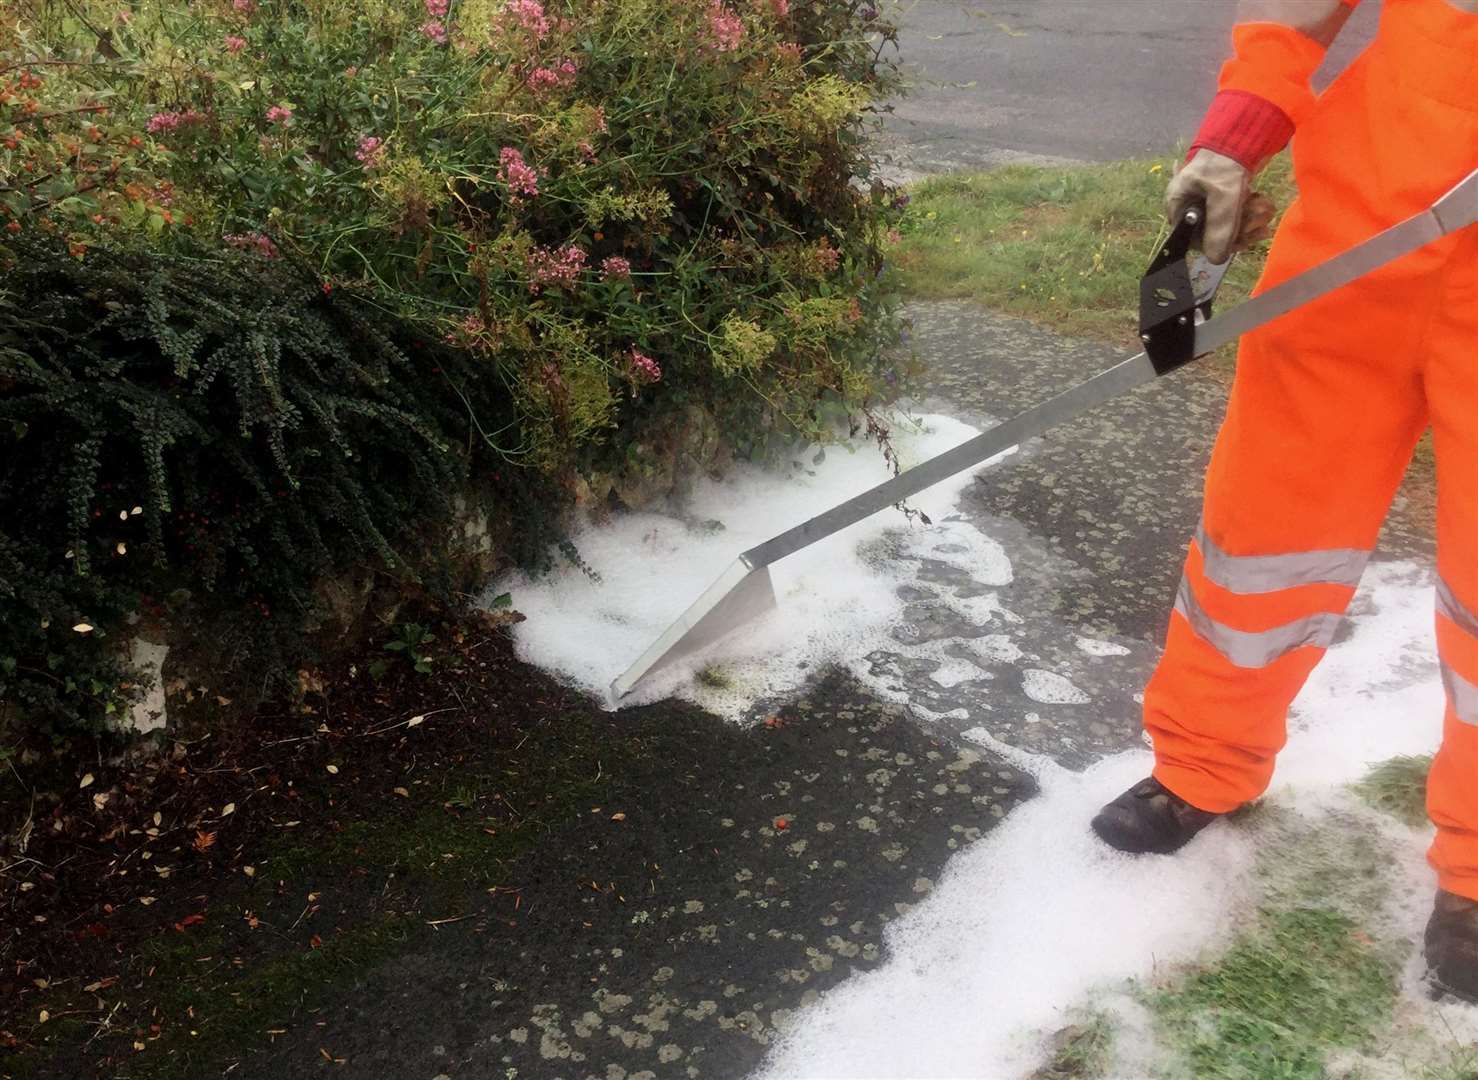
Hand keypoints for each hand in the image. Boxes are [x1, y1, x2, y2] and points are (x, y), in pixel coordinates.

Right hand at [1165, 149, 1277, 264]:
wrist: (1244, 133)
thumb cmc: (1225, 163)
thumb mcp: (1223, 198)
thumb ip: (1219, 230)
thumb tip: (1216, 260)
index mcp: (1178, 205)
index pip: (1192, 238)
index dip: (1216, 243)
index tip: (1239, 239)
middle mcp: (1189, 205)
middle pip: (1213, 232)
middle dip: (1240, 227)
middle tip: (1261, 217)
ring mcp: (1205, 199)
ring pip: (1227, 223)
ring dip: (1250, 218)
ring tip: (1265, 206)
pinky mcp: (1222, 195)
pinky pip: (1235, 213)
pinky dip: (1251, 210)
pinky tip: (1263, 202)